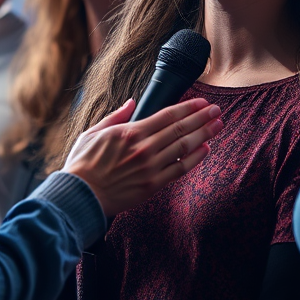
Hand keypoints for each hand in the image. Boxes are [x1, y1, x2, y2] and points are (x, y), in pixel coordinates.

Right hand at [63, 98, 222, 217]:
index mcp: (131, 132)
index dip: (188, 107)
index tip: (203, 102)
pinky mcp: (153, 185)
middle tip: (217, 110)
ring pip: (184, 147)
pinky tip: (206, 149)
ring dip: (204, 134)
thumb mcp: (93, 132)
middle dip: (202, 117)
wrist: (80, 197)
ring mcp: (150, 167)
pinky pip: (180, 169)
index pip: (168, 115)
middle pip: (181, 128)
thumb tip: (132, 102)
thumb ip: (116, 116)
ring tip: (218, 125)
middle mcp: (144, 148)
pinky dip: (195, 158)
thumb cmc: (83, 165)